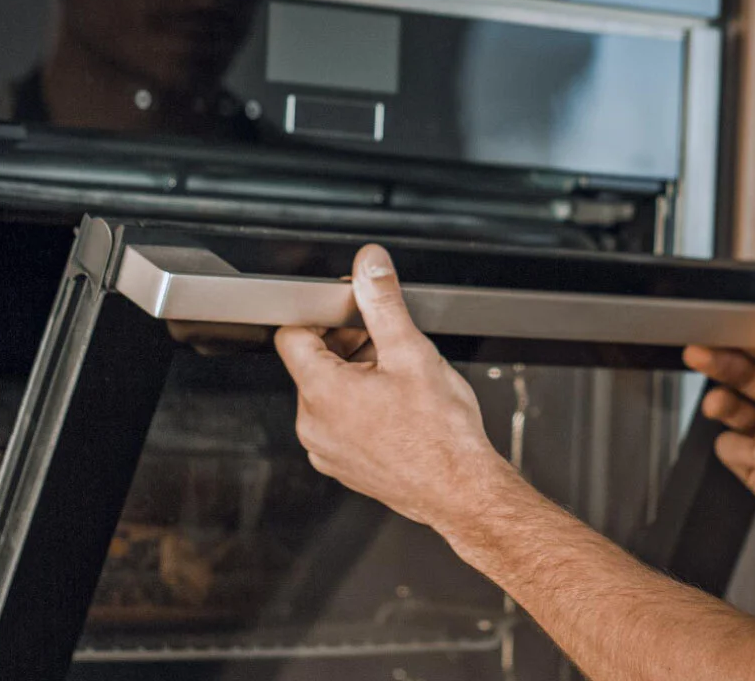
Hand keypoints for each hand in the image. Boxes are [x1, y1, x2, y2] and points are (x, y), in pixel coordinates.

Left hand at [274, 244, 514, 530]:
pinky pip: (339, 423)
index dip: (322, 314)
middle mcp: (313, 424)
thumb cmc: (441, 434)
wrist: (461, 489)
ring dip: (357, 375)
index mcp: (322, 392)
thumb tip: (369, 265)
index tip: (351, 311)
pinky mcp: (342, 465)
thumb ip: (382, 302)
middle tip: (387, 341)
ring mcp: (326, 449)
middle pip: (313, 363)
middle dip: (348, 343)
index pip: (293, 334)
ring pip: (328, 393)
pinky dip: (361, 407)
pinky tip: (397, 406)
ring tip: (399, 376)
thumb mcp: (412, 352)